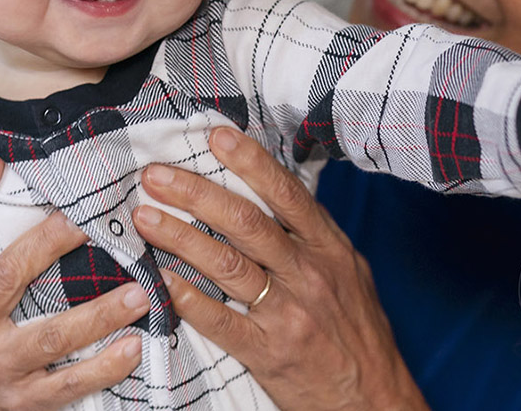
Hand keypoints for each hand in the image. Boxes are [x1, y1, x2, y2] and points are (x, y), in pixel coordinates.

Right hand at [0, 147, 149, 410]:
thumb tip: (17, 181)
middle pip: (7, 277)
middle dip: (47, 245)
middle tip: (88, 219)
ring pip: (51, 336)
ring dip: (98, 313)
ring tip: (139, 291)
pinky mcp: (22, 403)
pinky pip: (69, 384)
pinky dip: (104, 366)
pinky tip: (135, 346)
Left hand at [132, 128, 429, 410]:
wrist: (374, 397)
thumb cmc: (358, 331)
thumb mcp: (349, 272)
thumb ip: (312, 236)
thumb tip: (274, 195)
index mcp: (329, 248)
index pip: (286, 193)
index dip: (250, 161)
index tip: (216, 136)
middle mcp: (309, 274)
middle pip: (246, 221)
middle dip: (196, 193)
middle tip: (156, 175)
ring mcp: (289, 313)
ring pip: (228, 264)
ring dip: (180, 237)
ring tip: (146, 218)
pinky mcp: (269, 352)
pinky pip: (221, 321)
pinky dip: (188, 299)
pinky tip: (161, 281)